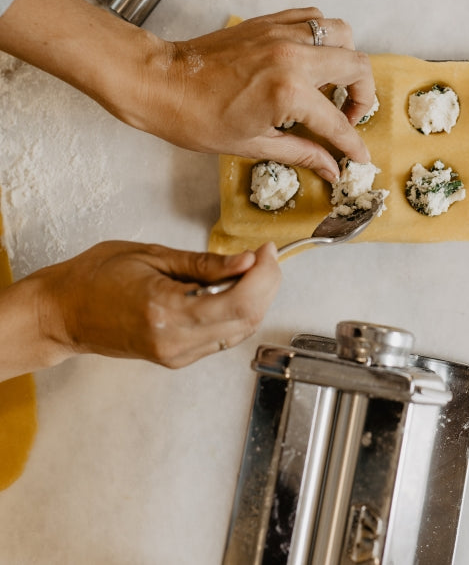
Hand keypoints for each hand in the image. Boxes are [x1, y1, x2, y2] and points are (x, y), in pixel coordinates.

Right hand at [0, 241, 280, 378]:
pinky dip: (236, 312)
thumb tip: (247, 261)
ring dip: (255, 300)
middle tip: (265, 256)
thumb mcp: (151, 255)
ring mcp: (175, 354)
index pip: (239, 302)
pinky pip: (221, 338)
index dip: (264, 275)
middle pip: (246, 320)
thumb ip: (204, 263)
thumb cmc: (95, 276)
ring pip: (238, 332)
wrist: (62, 312)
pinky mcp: (175, 357)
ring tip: (251, 268)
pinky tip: (232, 288)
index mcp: (166, 311)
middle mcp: (174, 341)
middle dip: (267, 285)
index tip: (267, 250)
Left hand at [134, 7, 375, 181]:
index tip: (358, 156)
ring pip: (341, 33)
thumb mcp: (252, 144)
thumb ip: (301, 153)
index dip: (352, 143)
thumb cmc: (196, 118)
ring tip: (330, 84)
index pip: (336, 121)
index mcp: (288, 92)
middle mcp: (292, 56)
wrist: (162, 83)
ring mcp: (281, 33)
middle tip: (347, 117)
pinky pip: (313, 19)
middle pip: (357, 65)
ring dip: (346, 59)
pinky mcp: (269, 22)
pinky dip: (322, 36)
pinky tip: (310, 59)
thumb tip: (331, 168)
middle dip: (362, 96)